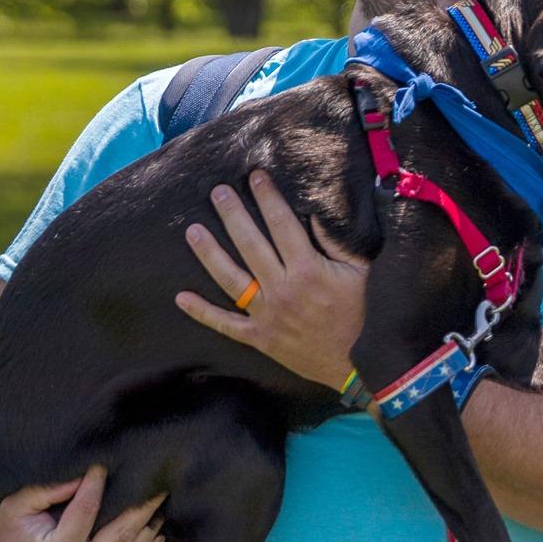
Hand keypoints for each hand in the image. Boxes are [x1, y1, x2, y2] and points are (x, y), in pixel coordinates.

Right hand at [0, 467, 165, 541]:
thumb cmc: (9, 536)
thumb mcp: (17, 508)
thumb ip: (49, 489)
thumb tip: (86, 474)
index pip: (88, 509)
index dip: (97, 484)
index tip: (104, 466)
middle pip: (123, 533)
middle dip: (143, 506)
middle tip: (159, 484)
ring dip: (152, 527)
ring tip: (161, 504)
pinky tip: (158, 535)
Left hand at [177, 170, 368, 389]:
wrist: (357, 364)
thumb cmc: (361, 314)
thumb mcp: (358, 273)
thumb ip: (336, 244)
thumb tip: (314, 215)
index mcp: (308, 270)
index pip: (282, 225)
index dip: (268, 199)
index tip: (255, 178)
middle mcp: (282, 289)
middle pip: (251, 245)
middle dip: (233, 215)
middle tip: (217, 193)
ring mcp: (267, 314)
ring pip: (231, 279)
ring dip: (210, 254)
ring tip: (192, 231)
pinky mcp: (259, 337)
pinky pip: (226, 324)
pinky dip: (203, 312)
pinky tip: (182, 297)